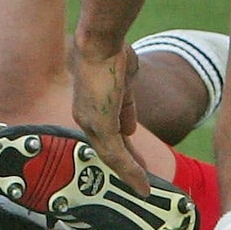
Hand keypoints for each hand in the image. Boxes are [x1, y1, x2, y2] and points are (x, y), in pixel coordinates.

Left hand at [67, 38, 146, 189]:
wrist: (101, 41)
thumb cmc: (112, 52)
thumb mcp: (124, 83)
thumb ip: (127, 106)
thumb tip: (131, 128)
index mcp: (90, 106)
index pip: (107, 132)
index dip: (122, 146)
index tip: (134, 157)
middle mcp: (86, 117)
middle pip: (107, 149)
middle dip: (126, 165)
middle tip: (140, 181)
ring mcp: (92, 123)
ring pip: (112, 157)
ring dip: (130, 174)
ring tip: (144, 188)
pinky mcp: (101, 125)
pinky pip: (117, 155)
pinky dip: (131, 171)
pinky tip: (143, 182)